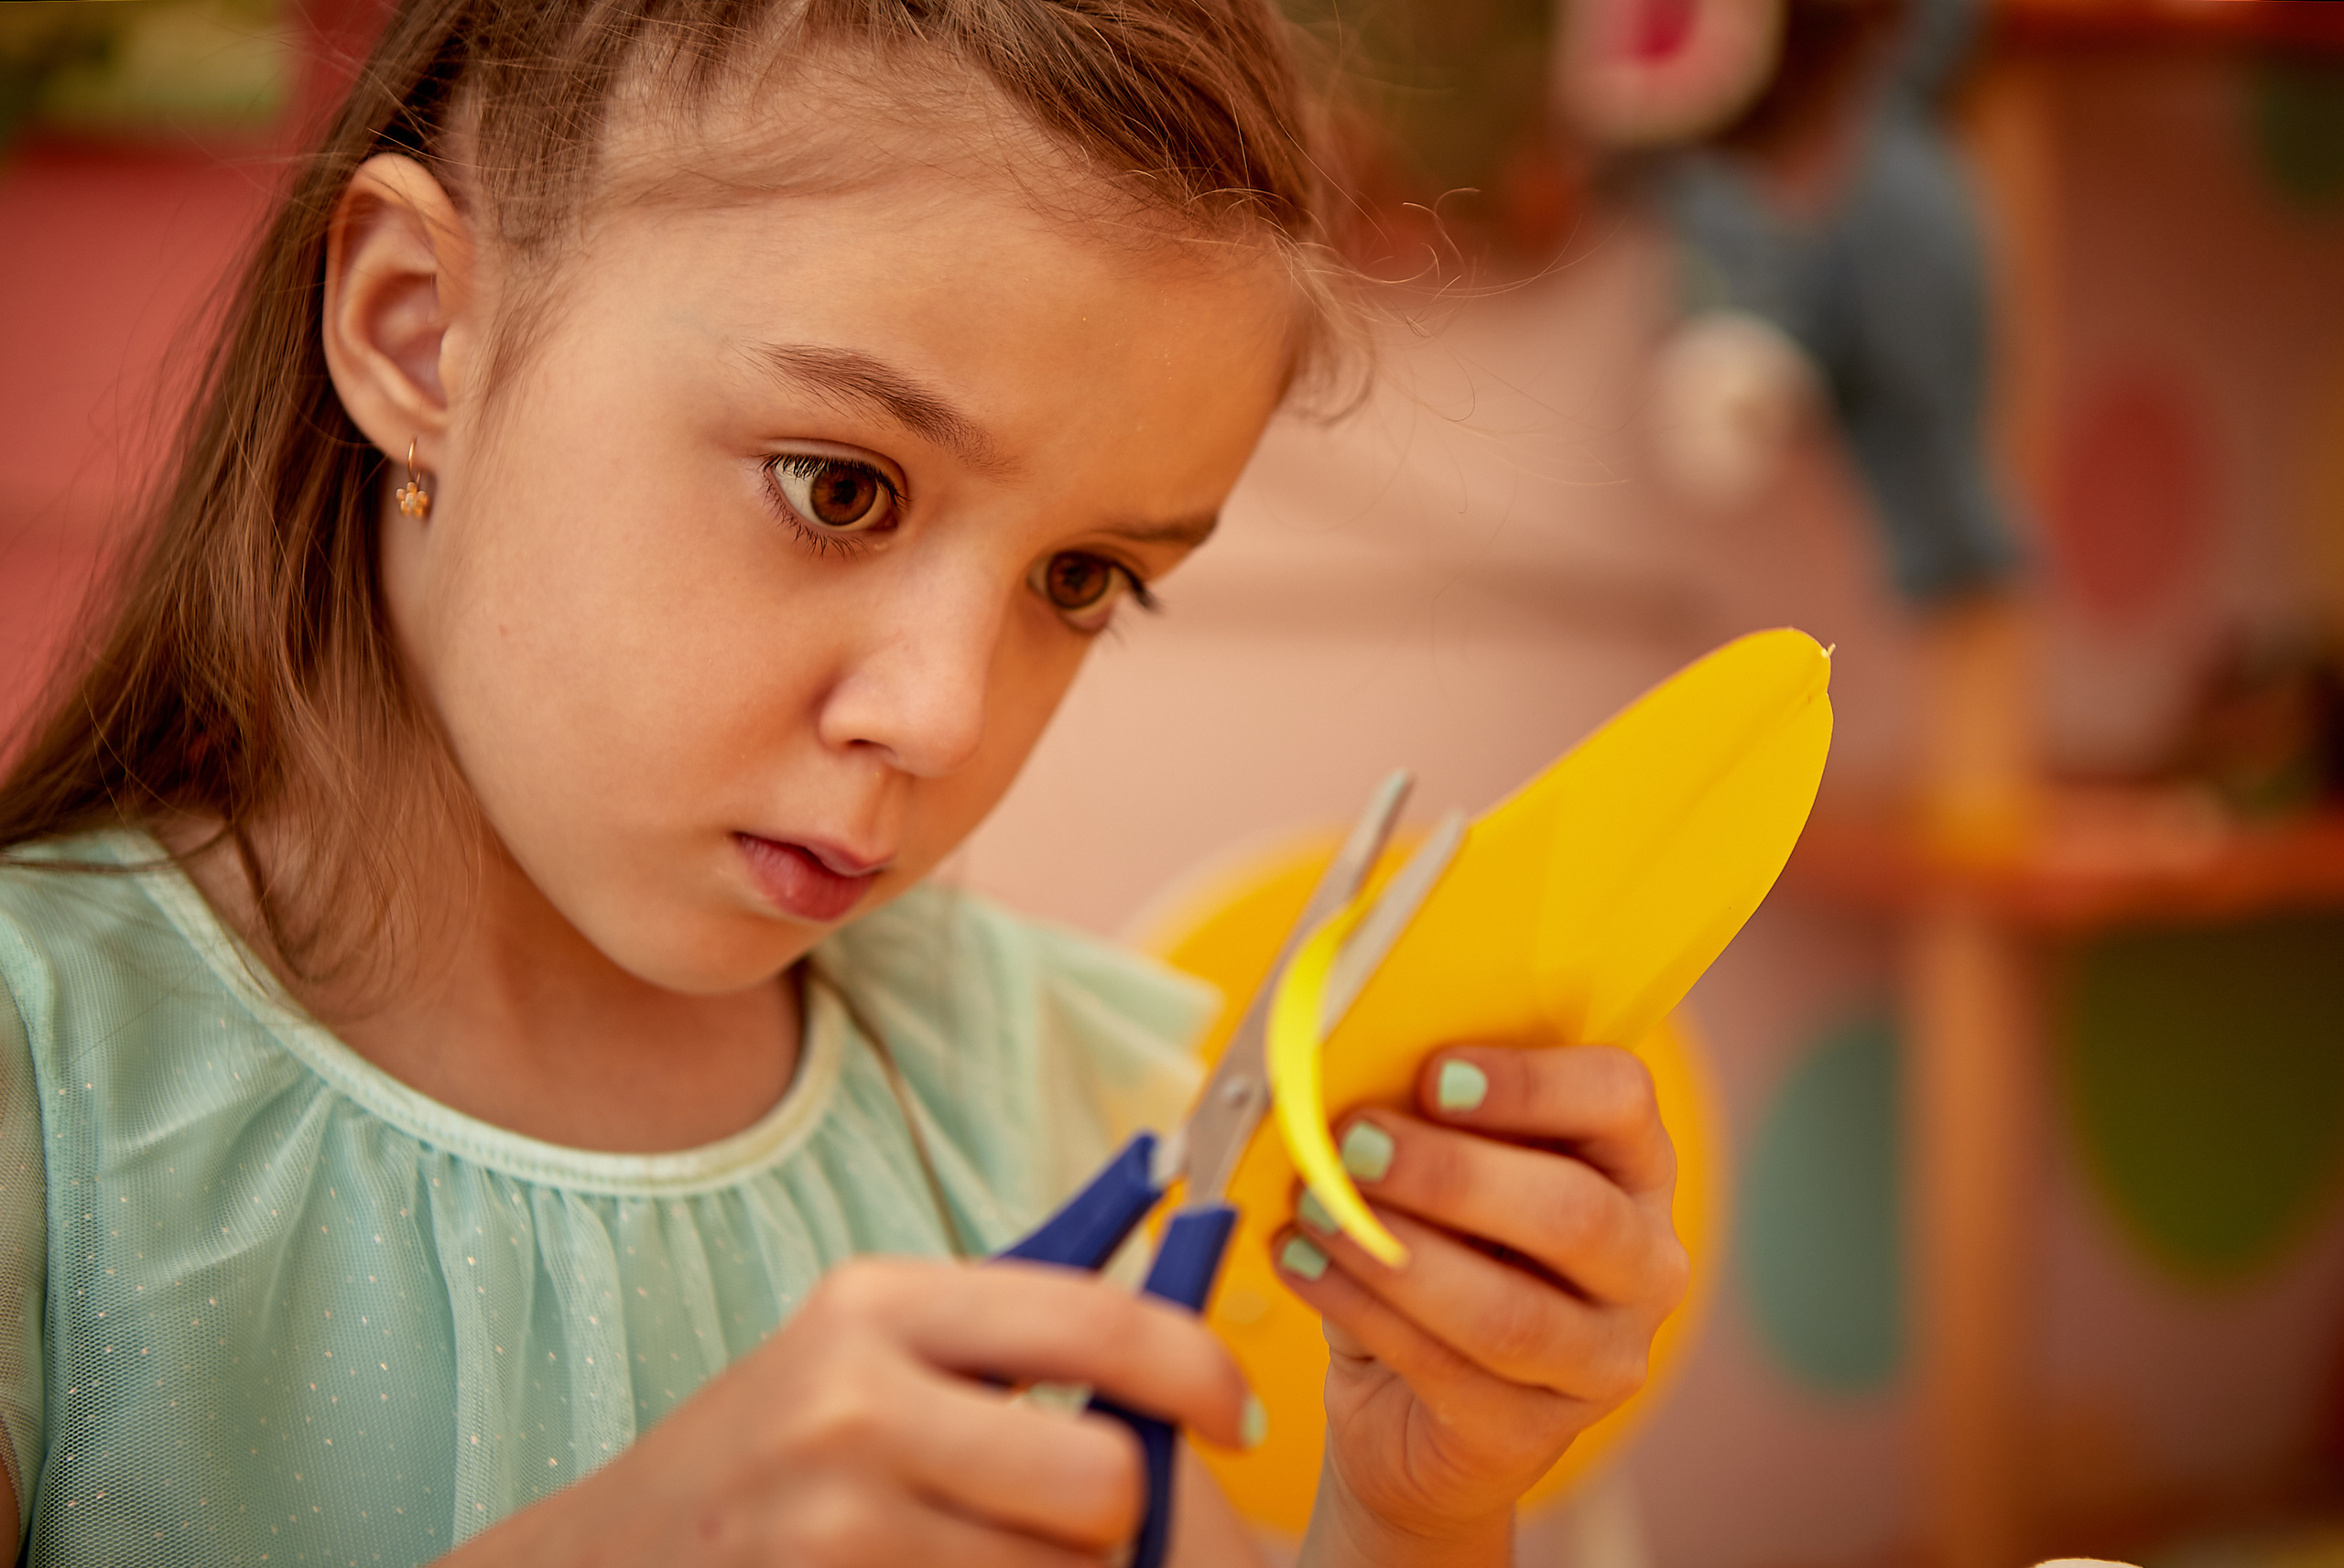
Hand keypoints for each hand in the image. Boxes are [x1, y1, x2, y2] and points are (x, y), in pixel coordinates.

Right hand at [443, 1256, 1253, 1566]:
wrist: (601, 1562)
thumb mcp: (866, 1346)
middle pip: (1102, 1482)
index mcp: (875, 1303)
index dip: (1198, 1372)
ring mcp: (837, 1526)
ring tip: (980, 1555)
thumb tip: (1180, 1255)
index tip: (1237, 1415)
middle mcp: (852, 1405)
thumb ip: (1011, 1324)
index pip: (1097, 1322)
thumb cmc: (771, 1450)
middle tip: (1083, 1520)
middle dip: (1118, 1517)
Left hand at [1275, 1045, 1688, 1562]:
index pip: (1622, 1101)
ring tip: (1315, 1208)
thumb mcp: (1440, 1176)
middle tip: (1354, 1144)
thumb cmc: (1434, 1251)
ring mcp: (1602, 1361)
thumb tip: (1345, 1072)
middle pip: (1575, 1214)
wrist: (1405, 1409)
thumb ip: (1422, 1123)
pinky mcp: (1534, 1435)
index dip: (1533, 1083)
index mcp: (1633, 1169)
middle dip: (1452, 1175)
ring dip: (1396, 1253)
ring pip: (1510, 1312)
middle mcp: (1644, 1266)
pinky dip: (1359, 1307)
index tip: (1436, 1075)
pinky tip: (1301, 1262)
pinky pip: (1446, 1369)